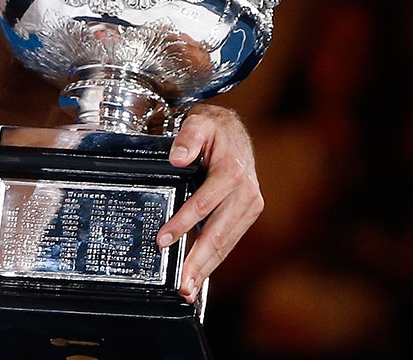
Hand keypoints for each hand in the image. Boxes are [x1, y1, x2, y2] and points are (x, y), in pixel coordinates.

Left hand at [155, 103, 263, 302]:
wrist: (235, 131)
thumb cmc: (214, 129)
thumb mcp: (199, 123)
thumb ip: (187, 138)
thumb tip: (177, 158)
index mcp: (233, 171)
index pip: (205, 203)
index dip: (183, 223)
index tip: (163, 240)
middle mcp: (246, 191)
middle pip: (218, 232)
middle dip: (198, 260)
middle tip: (181, 284)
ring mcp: (250, 205)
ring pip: (226, 242)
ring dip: (206, 267)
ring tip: (188, 289)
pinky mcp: (248, 214)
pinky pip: (229, 240)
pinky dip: (214, 259)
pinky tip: (200, 274)